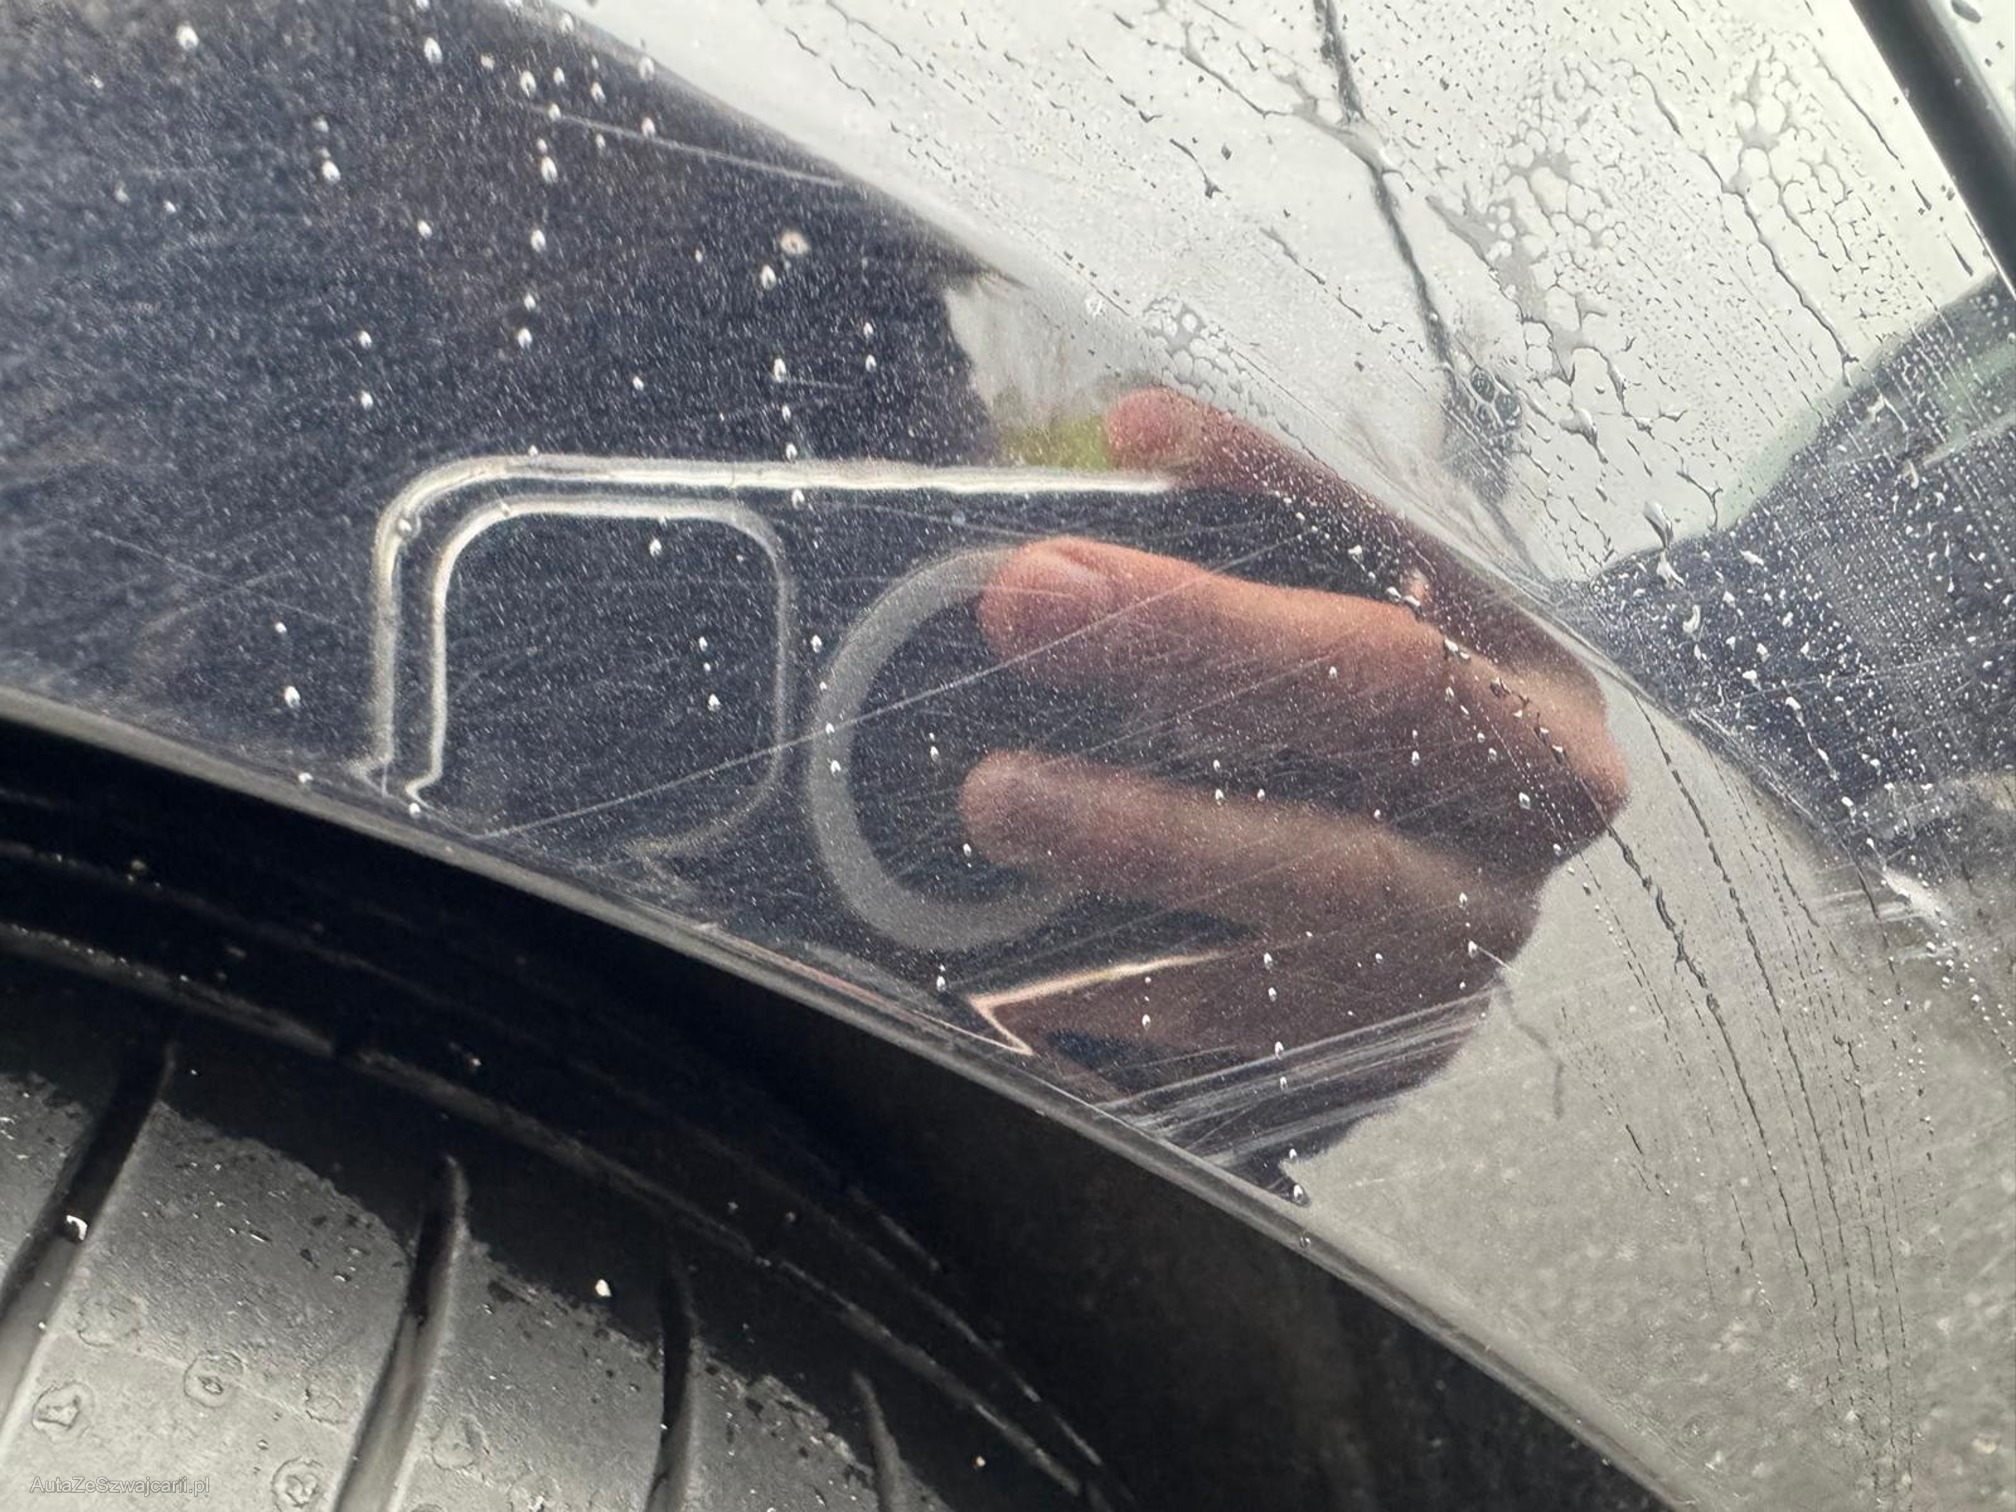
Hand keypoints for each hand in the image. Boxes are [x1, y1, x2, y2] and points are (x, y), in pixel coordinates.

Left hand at [960, 391, 1626, 1089]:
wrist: (1416, 939)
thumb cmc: (1347, 747)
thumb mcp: (1326, 636)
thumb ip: (1254, 548)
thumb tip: (1133, 441)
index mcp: (1526, 659)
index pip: (1417, 538)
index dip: (1282, 477)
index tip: (1132, 432)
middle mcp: (1536, 798)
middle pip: (1387, 693)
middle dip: (1199, 636)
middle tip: (1025, 600)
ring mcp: (1473, 932)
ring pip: (1324, 880)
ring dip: (1148, 834)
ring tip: (997, 795)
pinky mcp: (1399, 1044)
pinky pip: (1267, 1022)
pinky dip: (1138, 989)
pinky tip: (1029, 966)